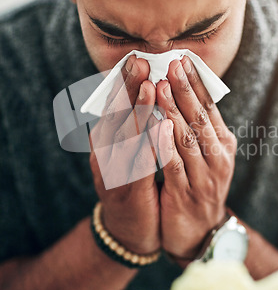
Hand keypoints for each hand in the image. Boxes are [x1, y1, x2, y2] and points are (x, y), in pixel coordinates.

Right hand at [89, 55, 160, 254]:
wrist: (130, 230)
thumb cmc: (135, 183)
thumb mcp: (131, 151)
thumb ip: (135, 125)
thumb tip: (147, 92)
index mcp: (107, 140)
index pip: (115, 107)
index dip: (125, 83)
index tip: (138, 59)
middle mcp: (105, 153)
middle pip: (116, 116)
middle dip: (129, 88)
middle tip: (140, 62)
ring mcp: (113, 172)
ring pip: (125, 137)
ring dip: (136, 111)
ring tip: (148, 86)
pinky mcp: (126, 191)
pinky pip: (138, 165)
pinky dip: (147, 145)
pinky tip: (159, 128)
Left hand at [155, 56, 236, 257]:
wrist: (199, 231)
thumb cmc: (199, 184)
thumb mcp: (206, 154)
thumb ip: (197, 127)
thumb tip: (182, 92)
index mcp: (222, 143)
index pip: (209, 108)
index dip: (195, 84)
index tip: (182, 60)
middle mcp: (218, 157)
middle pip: (200, 118)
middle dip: (184, 89)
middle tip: (172, 64)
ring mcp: (205, 176)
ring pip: (187, 139)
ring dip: (173, 112)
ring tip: (159, 87)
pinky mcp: (187, 193)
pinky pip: (175, 166)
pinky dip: (166, 146)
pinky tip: (157, 128)